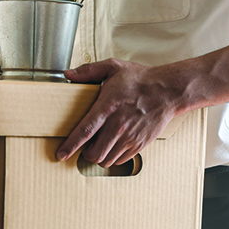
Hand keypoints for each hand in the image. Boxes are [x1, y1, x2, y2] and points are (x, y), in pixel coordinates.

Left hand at [56, 59, 181, 166]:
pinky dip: (112, 158)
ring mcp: (130, 137)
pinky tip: (113, 146)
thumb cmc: (140, 79)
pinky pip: (120, 161)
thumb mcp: (113, 67)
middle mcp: (118, 125)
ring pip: (106, 159)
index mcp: (108, 107)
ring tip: (99, 145)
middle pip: (94, 152)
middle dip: (85, 153)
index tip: (61, 154)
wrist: (168, 90)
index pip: (85, 131)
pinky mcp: (139, 144)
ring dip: (99, 156)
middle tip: (85, 145)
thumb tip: (68, 74)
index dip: (71, 145)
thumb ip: (88, 70)